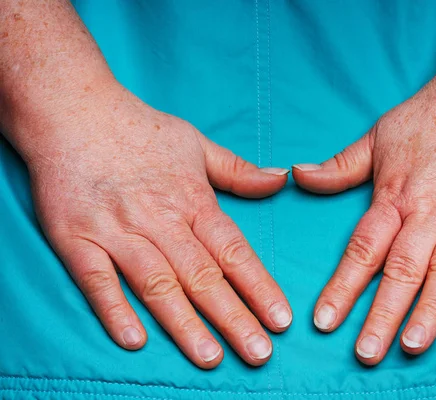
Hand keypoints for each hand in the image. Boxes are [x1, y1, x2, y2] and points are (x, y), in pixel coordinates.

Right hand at [28, 83, 291, 367]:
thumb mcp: (198, 143)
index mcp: (193, 199)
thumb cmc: (141, 129)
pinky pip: (97, 278)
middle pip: (203, 275)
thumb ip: (239, 171)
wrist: (74, 110)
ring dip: (185, 323)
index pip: (234, 251)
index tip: (281, 319)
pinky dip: (114, 308)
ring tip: (210, 356)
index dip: (259, 287)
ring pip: (157, 283)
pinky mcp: (77, 238)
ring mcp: (117, 229)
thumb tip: (281, 179)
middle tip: (259, 353)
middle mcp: (160, 219)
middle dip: (233, 317)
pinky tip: (135, 340)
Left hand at [293, 69, 435, 363]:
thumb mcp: (377, 135)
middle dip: (382, 313)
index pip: (363, 248)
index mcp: (396, 194)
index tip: (325, 320)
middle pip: (402, 268)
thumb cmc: (431, 114)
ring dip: (430, 308)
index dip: (342, 286)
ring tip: (411, 344)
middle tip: (366, 352)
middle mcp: (432, 208)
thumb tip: (298, 176)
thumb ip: (339, 166)